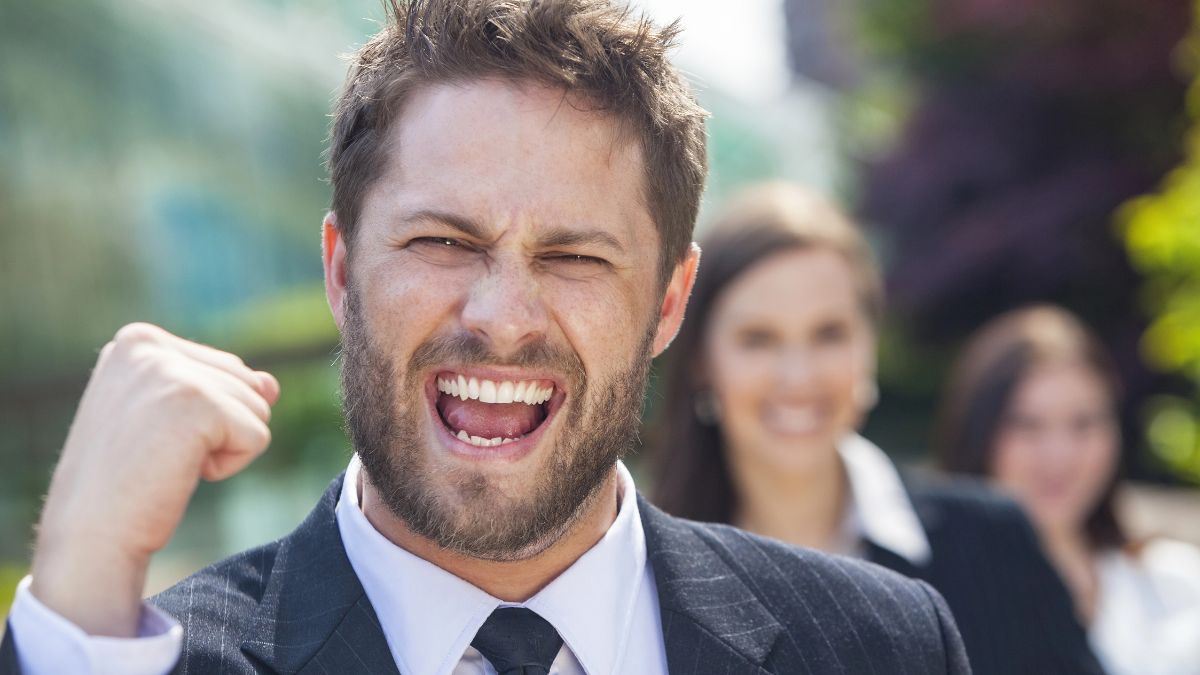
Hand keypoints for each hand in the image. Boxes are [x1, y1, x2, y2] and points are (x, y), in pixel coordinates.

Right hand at [29, 323, 278, 636]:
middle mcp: (149, 345)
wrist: (91, 535)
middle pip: (245, 382)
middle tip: (158, 454)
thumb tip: (271, 386)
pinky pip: (258, 436)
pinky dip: (229, 466)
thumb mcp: (171, 419)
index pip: (225, 367)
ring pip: (258, 408)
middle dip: (218, 429)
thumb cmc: (126, 481)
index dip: (204, 417)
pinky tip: (178, 473)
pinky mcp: (199, 403)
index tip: (149, 438)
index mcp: (137, 341)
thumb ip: (223, 389)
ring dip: (222, 448)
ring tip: (165, 462)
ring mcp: (173, 371)